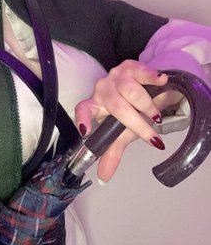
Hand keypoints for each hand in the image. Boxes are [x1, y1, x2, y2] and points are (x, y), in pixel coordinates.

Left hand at [75, 61, 181, 182]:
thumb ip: (112, 152)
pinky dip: (152, 77)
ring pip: (131, 91)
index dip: (82, 119)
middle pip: (117, 106)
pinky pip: (143, 72)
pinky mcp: (133, 66)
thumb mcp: (121, 132)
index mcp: (95, 105)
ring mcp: (117, 76)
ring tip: (156, 115)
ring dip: (147, 106)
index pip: (83, 110)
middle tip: (151, 135)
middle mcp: (103, 89)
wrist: (148, 89)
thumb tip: (103, 178)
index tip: (86, 131)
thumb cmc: (131, 111)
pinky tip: (160, 79)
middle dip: (136, 123)